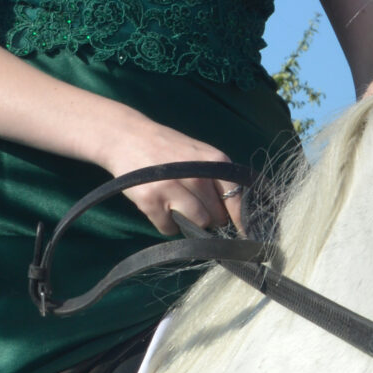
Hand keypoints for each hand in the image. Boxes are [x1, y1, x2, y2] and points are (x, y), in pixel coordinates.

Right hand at [97, 113, 245, 237]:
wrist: (127, 136)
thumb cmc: (168, 148)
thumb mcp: (200, 154)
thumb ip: (217, 178)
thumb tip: (233, 214)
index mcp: (214, 161)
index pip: (237, 199)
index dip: (241, 221)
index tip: (244, 235)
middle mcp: (197, 176)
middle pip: (217, 217)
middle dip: (209, 217)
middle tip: (193, 205)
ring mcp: (173, 189)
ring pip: (197, 224)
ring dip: (189, 222)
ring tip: (177, 205)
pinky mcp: (151, 202)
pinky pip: (170, 229)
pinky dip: (167, 224)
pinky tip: (160, 207)